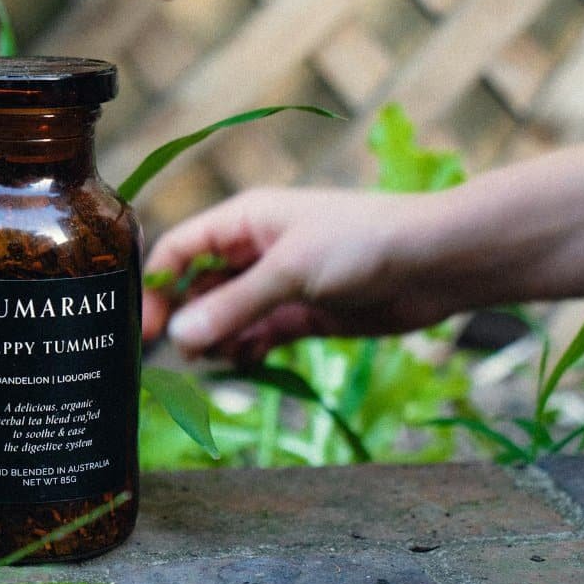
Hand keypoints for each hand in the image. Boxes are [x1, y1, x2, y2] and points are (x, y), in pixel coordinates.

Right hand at [143, 188, 461, 361]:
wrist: (436, 263)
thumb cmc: (362, 243)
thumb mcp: (290, 271)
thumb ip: (233, 305)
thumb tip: (177, 338)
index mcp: (244, 221)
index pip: (181, 249)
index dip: (157, 285)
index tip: (147, 329)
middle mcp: (254, 251)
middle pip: (198, 287)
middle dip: (187, 320)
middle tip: (184, 356)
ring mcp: (278, 285)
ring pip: (225, 317)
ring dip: (217, 339)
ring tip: (223, 356)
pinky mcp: (302, 315)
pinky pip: (258, 336)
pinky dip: (246, 351)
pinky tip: (246, 362)